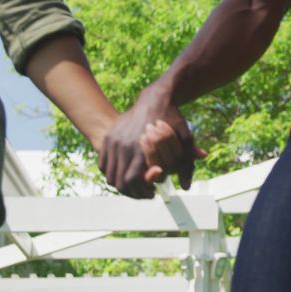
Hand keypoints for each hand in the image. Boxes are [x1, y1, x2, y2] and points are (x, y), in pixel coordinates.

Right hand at [99, 84, 197, 198]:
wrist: (155, 99)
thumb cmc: (172, 121)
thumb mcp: (185, 139)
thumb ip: (186, 164)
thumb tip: (186, 187)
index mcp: (141, 147)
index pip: (132, 179)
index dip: (142, 190)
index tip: (152, 192)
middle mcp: (124, 145)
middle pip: (119, 181)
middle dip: (132, 192)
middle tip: (145, 192)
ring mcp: (113, 141)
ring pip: (110, 175)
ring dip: (122, 184)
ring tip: (136, 184)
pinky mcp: (109, 138)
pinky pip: (104, 165)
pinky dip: (112, 173)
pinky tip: (126, 172)